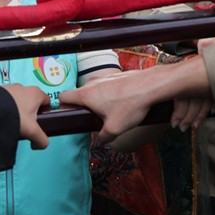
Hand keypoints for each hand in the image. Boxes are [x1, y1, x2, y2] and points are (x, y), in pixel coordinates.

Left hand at [3, 84, 49, 149]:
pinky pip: (5, 101)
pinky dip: (5, 109)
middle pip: (32, 103)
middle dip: (29, 114)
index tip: (41, 124)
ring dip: (16, 112)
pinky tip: (1, 119)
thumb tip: (41, 145)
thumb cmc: (13, 115)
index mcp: (36, 93)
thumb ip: (41, 140)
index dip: (46, 114)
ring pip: (18, 102)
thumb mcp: (32, 131)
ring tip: (11, 124)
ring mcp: (10, 88)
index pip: (47, 101)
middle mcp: (24, 87)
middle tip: (25, 127)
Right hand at [60, 58, 213, 142]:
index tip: (72, 116)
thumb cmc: (131, 105)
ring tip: (112, 112)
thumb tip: (102, 138)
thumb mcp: (115, 128)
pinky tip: (123, 104)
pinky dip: (110, 95)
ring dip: (98, 101)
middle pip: (78, 95)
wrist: (151, 86)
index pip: (63, 97)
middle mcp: (91, 83)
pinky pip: (106, 87)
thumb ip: (103, 136)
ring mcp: (104, 78)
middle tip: (94, 118)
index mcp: (85, 94)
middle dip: (84, 107)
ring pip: (93, 91)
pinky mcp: (116, 76)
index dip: (64, 108)